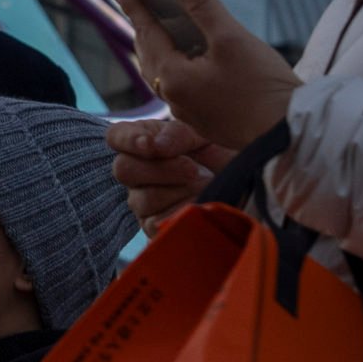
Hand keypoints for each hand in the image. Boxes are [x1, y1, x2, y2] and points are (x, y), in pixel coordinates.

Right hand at [107, 115, 235, 232]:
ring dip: (178, 191)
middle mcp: (138, 172)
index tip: (152, 144)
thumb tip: (156, 145)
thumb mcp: (205, 135)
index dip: (129, 140)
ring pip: (142, 199)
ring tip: (205, 186)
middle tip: (193, 169)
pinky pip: (158, 222)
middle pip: (123, 169)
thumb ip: (179, 134)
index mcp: (144, 141)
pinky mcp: (155, 227)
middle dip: (161, 169)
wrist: (246, 186)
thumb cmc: (222, 155)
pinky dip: (183, 211)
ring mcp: (143, 201)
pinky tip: (201, 203)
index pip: (116, 136)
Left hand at [121, 0, 298, 154]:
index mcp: (174, 78)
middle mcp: (175, 99)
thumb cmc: (263, 89)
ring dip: (161, 48)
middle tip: (139, 6)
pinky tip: (193, 57)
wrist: (290, 135)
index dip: (135, 7)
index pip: (147, 33)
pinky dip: (180, 65)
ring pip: (165, 74)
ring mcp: (190, 112)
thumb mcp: (231, 38)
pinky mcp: (208, 119)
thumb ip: (202, 4)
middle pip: (151, 56)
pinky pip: (183, 86)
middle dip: (145, 29)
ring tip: (163, 28)